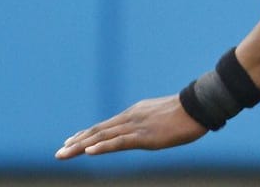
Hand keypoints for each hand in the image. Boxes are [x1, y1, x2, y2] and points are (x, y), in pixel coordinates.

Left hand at [54, 95, 207, 158]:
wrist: (200, 105)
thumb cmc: (188, 111)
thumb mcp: (164, 117)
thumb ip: (151, 123)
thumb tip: (149, 131)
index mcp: (135, 114)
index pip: (105, 126)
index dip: (86, 135)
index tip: (71, 142)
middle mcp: (130, 118)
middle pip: (98, 132)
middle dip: (77, 142)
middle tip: (59, 152)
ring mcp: (137, 126)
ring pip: (103, 137)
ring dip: (81, 147)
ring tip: (64, 153)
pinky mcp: (145, 136)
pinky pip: (119, 142)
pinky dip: (102, 147)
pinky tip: (89, 152)